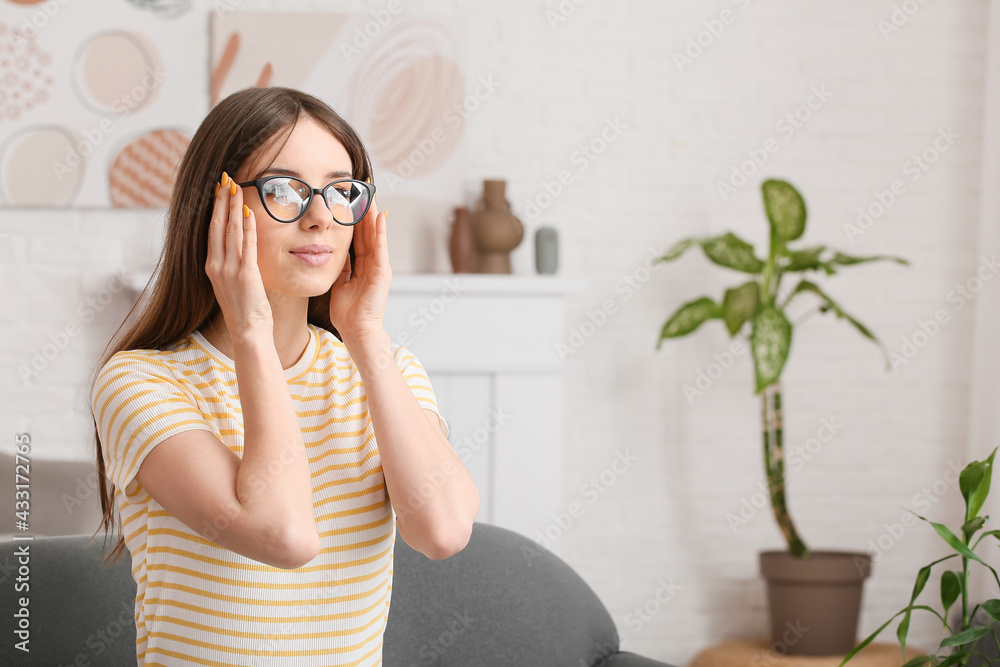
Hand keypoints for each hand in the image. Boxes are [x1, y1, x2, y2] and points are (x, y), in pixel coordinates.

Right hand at [204, 173, 272, 339]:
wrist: (247, 331)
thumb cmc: (244, 308)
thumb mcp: (231, 282)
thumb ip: (231, 263)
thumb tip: (236, 245)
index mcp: (212, 266)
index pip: (212, 230)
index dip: (215, 208)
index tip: (219, 189)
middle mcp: (217, 265)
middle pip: (217, 225)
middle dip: (222, 200)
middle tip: (225, 178)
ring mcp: (230, 270)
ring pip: (231, 231)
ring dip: (234, 207)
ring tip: (236, 187)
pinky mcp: (246, 275)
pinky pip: (247, 246)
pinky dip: (249, 227)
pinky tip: (250, 212)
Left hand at [329, 196, 389, 339]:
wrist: (356, 330)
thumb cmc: (348, 313)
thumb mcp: (340, 284)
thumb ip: (342, 268)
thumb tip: (336, 253)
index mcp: (362, 266)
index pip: (359, 238)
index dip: (356, 220)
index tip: (351, 202)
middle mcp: (373, 264)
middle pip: (368, 232)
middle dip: (365, 211)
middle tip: (363, 191)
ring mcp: (379, 267)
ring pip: (376, 235)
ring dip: (374, 215)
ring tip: (372, 196)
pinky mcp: (382, 272)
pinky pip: (381, 248)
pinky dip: (380, 232)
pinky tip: (379, 216)